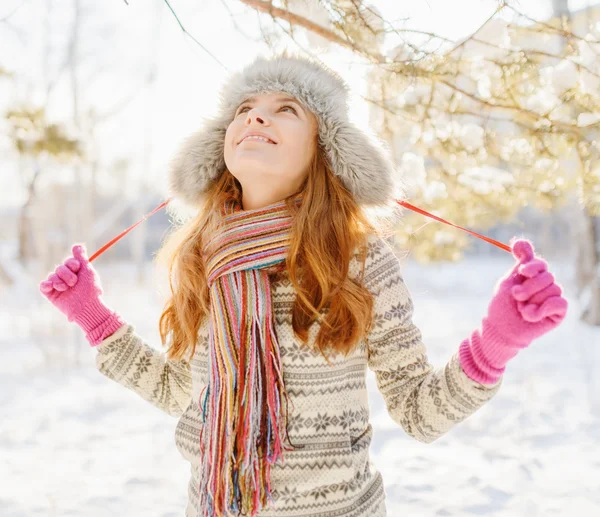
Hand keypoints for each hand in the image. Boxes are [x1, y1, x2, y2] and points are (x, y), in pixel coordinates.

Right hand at [39, 244, 102, 321]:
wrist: (86, 307)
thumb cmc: (91, 290)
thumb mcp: (88, 271)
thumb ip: (82, 258)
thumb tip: (77, 245)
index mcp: (76, 272)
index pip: (69, 261)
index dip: (72, 263)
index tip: (77, 268)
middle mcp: (67, 278)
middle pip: (60, 268)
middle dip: (66, 274)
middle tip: (73, 283)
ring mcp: (58, 286)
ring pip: (52, 276)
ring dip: (58, 281)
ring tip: (65, 288)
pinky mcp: (51, 294)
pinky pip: (43, 286)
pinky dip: (45, 285)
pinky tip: (50, 286)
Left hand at [459, 238, 567, 384]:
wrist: (500, 329)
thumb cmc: (502, 306)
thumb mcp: (508, 281)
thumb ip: (519, 262)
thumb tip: (520, 240)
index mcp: (532, 276)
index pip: (540, 263)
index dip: (533, 265)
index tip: (522, 271)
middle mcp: (545, 285)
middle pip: (547, 275)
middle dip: (528, 286)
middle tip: (516, 297)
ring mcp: (552, 297)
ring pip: (552, 288)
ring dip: (532, 299)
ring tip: (522, 308)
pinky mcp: (558, 312)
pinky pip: (559, 302)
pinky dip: (543, 308)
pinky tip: (531, 314)